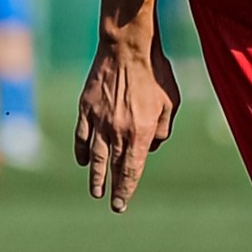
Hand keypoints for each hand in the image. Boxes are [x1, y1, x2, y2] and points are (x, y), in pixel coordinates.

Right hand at [74, 30, 181, 211]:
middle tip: (109, 201)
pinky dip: (82, 150)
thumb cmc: (155, 74)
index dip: (125, 189)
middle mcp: (118, 132)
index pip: (131, 170)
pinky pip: (81, 136)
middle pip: (112, 167)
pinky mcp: (86, 109)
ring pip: (95, 156)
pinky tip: (83, 161)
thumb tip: (151, 148)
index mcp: (140, 133)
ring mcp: (99, 121)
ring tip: (94, 190)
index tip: (120, 204)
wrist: (128, 48)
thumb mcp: (170, 104)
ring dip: (95, 175)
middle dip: (111, 187)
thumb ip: (161, 131)